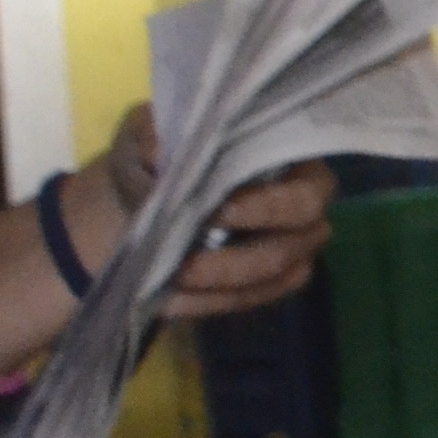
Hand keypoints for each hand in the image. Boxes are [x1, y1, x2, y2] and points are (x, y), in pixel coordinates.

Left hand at [91, 107, 336, 321]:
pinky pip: (248, 300)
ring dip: (224, 281)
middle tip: (189, 261)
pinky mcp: (265, 285)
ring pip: (277, 276)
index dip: (269, 206)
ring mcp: (291, 251)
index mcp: (292, 164)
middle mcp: (304, 211)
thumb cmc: (154, 160)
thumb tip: (158, 154)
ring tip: (173, 276)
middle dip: (244, 254)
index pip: (307, 191)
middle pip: (301, 241)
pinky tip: (169, 296)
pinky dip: (207, 301)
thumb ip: (152, 136)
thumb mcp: (144, 136)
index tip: (216, 212)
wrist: (131, 201)